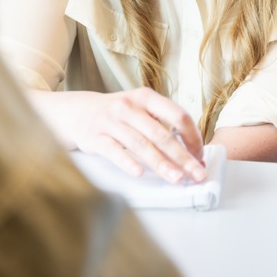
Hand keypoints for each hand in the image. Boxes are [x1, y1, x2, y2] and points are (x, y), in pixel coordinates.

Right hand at [37, 87, 206, 182]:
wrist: (76, 111)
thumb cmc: (116, 114)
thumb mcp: (138, 108)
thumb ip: (161, 124)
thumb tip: (190, 151)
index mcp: (145, 97)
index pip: (177, 115)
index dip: (192, 137)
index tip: (200, 156)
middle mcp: (128, 106)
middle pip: (161, 134)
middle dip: (182, 157)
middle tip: (197, 174)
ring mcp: (110, 121)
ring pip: (140, 144)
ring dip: (161, 164)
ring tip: (177, 179)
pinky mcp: (94, 137)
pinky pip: (113, 151)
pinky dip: (127, 162)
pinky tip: (140, 173)